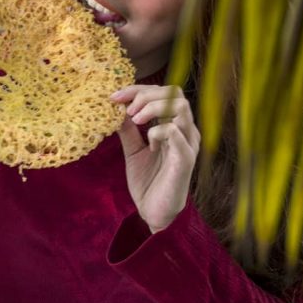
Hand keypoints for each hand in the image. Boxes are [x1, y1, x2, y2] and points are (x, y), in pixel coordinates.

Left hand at [111, 84, 200, 232]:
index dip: (138, 89)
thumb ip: (127, 130)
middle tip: (126, 110)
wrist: (154, 212)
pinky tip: (149, 144)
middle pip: (174, 92)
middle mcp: (185, 130)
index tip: (114, 97)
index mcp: (174, 125)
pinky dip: (158, 131)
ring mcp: (188, 143)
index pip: (163, 92)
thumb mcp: (133, 151)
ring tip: (136, 121)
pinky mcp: (186, 159)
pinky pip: (176, 132)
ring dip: (152, 108)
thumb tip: (115, 108)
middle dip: (145, 95)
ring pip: (180, 106)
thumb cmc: (149, 182)